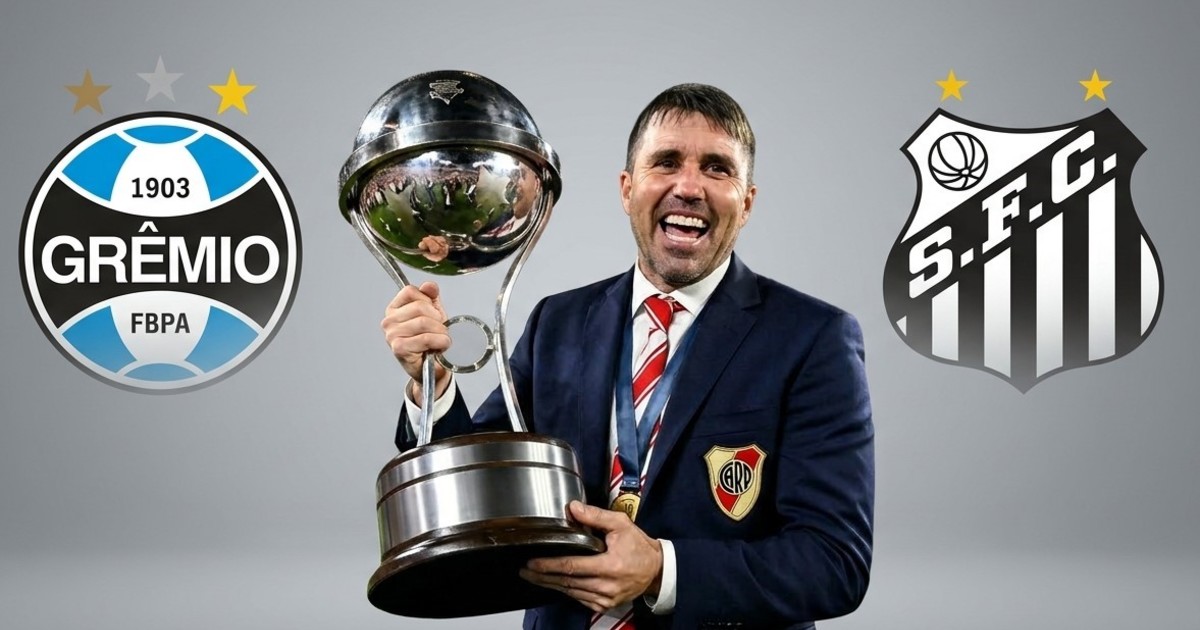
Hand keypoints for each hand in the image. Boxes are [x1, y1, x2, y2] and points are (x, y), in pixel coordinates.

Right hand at [381, 282, 450, 399]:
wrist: (430, 368)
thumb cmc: (430, 341)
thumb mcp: (433, 313)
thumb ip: (431, 297)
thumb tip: (430, 285)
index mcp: (394, 309)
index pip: (410, 291)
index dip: (428, 301)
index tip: (433, 314)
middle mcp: (389, 321)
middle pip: (420, 307)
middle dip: (437, 319)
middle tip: (441, 330)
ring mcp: (392, 334)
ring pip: (424, 322)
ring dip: (440, 332)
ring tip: (441, 339)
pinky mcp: (399, 348)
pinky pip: (425, 338)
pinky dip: (439, 342)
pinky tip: (439, 347)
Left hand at [520, 501, 663, 612]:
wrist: (656, 569)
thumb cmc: (639, 546)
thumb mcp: (620, 524)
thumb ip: (595, 516)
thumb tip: (573, 508)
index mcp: (610, 565)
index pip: (572, 566)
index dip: (550, 565)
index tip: (533, 562)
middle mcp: (607, 585)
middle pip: (567, 582)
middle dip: (543, 576)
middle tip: (525, 570)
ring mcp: (606, 598)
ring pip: (571, 592)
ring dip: (551, 585)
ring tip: (533, 576)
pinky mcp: (605, 605)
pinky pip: (579, 599)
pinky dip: (565, 591)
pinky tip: (554, 584)